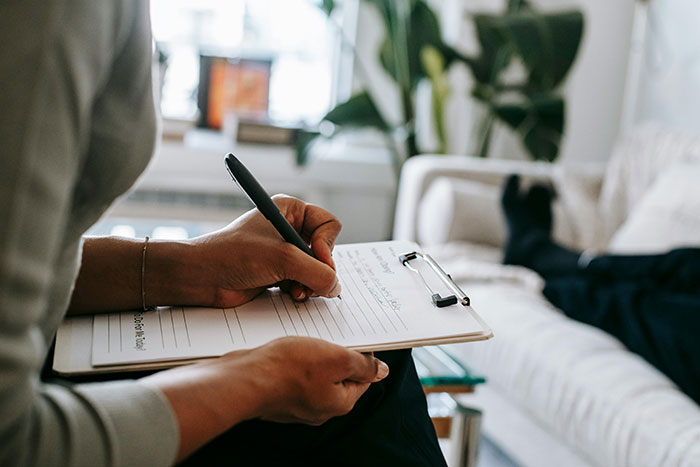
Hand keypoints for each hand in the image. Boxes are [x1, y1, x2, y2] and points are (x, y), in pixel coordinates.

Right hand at [141, 337, 388, 460]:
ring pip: (316, 374)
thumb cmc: (288, 368)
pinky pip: (295, 376)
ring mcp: (297, 404)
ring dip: (314, 355)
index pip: (363, 377)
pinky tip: (288, 349)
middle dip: (336, 354)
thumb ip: (363, 365)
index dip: (362, 354)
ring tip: (306, 339)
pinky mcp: (279, 396)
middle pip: (339, 376)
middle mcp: (320, 408)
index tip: (355, 336)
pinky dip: (294, 362)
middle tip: (329, 334)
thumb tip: (381, 371)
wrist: (243, 379)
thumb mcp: (337, 358)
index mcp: (340, 403)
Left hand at [162, 195, 341, 306]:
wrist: (201, 277)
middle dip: (319, 269)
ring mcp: (284, 252)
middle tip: (308, 281)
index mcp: (290, 210)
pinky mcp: (279, 272)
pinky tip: (290, 294)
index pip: (329, 225)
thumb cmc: (233, 255)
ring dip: (310, 283)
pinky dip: (302, 290)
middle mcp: (290, 228)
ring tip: (297, 291)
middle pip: (326, 250)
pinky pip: (304, 282)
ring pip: (317, 269)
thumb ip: (317, 272)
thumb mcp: (283, 259)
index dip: (327, 245)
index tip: (316, 259)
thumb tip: (336, 287)